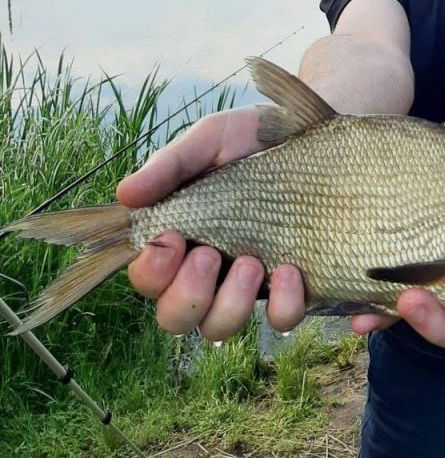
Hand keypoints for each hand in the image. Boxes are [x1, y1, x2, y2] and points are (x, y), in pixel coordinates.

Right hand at [116, 107, 305, 340]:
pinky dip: (283, 306)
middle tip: (207, 255)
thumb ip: (169, 165)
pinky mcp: (289, 286)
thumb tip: (124, 195)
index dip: (151, 270)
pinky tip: (290, 272)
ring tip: (251, 262)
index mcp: (179, 238)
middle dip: (186, 296)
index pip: (147, 277)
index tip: (170, 239)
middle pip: (175, 318)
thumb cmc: (248, 137)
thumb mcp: (209, 139)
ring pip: (219, 326)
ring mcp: (247, 283)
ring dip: (229, 304)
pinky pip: (280, 318)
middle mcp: (207, 270)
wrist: (307, 130)